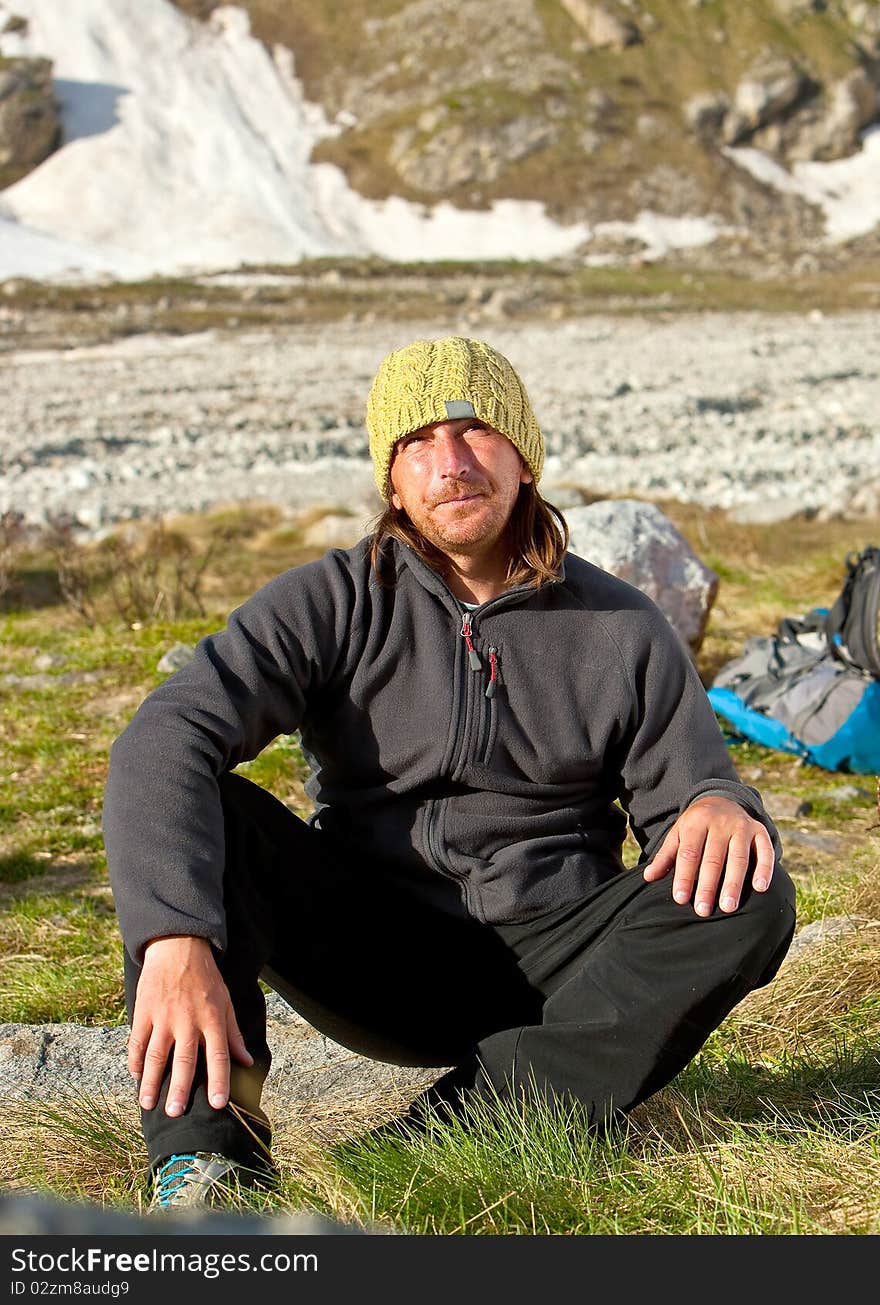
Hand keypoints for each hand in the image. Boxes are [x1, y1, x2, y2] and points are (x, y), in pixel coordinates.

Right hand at [128, 935, 252, 1116]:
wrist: (178, 948)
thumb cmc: (206, 979)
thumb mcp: (226, 1002)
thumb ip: (234, 1034)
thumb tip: (246, 1061)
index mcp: (212, 1018)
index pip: (218, 1054)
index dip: (218, 1080)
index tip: (217, 1104)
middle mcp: (188, 1020)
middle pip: (184, 1059)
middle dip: (179, 1088)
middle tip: (174, 1113)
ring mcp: (163, 1016)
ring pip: (156, 1054)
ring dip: (151, 1081)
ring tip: (148, 1104)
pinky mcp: (144, 1011)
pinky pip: (137, 1041)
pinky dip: (135, 1060)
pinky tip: (136, 1077)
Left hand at [642, 795, 774, 916]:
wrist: (722, 799)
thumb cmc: (696, 826)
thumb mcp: (678, 834)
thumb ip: (665, 856)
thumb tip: (648, 877)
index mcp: (696, 823)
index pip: (689, 853)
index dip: (684, 876)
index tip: (680, 899)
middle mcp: (720, 823)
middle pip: (713, 858)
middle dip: (707, 886)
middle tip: (703, 910)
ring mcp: (742, 826)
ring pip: (738, 857)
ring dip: (734, 883)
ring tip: (728, 907)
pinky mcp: (760, 830)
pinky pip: (765, 850)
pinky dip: (764, 868)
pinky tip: (760, 888)